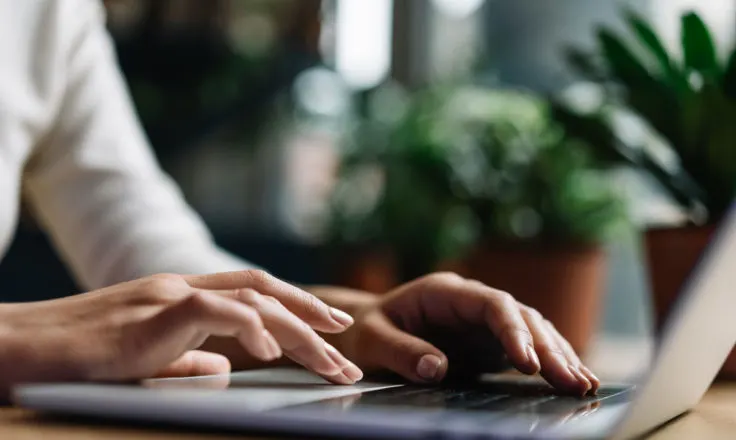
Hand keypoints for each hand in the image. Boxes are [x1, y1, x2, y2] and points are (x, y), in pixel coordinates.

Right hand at [0, 271, 363, 395]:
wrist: (22, 348)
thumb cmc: (78, 358)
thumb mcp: (146, 360)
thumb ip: (187, 360)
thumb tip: (224, 370)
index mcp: (184, 296)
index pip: (254, 293)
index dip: (297, 307)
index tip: (331, 330)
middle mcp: (184, 286)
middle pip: (265, 294)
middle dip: (313, 320)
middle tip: (348, 348)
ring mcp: (169, 294)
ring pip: (253, 301)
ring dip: (298, 332)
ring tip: (330, 361)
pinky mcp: (153, 311)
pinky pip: (215, 311)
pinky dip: (250, 328)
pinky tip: (272, 353)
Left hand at [335, 273, 599, 395]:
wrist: (366, 330)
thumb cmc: (366, 331)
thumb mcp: (372, 340)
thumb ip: (401, 351)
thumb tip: (436, 368)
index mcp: (445, 292)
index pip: (491, 304)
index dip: (513, 330)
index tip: (527, 362)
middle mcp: (471, 302)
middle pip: (520, 316)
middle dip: (548, 348)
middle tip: (571, 381)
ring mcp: (483, 321)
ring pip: (532, 330)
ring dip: (558, 355)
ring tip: (583, 384)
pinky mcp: (489, 342)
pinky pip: (527, 348)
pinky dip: (550, 362)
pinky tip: (574, 379)